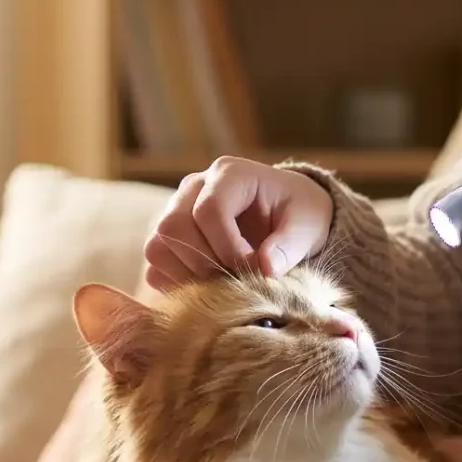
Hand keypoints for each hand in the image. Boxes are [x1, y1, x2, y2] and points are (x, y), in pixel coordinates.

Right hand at [143, 158, 332, 291]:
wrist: (287, 218)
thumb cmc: (299, 215)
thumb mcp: (307, 225)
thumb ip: (290, 245)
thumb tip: (265, 268)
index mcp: (229, 174)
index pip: (208, 210)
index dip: (228, 248)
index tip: (253, 268)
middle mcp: (194, 187)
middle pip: (173, 227)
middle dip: (204, 263)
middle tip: (234, 279)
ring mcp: (175, 211)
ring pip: (157, 246)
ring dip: (186, 274)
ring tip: (221, 283)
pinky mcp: (168, 239)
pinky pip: (154, 266)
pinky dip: (176, 283)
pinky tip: (207, 287)